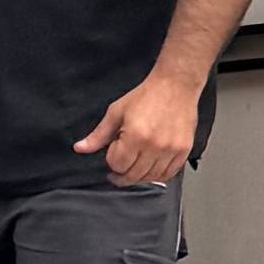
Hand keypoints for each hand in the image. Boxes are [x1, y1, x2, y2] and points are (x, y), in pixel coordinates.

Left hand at [77, 71, 200, 187]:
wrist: (176, 85)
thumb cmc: (147, 96)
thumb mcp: (116, 112)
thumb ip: (99, 135)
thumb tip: (80, 148)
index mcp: (136, 135)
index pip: (117, 165)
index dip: (111, 160)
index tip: (114, 152)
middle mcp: (155, 146)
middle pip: (133, 175)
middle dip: (122, 173)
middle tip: (120, 165)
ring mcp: (171, 149)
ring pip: (150, 177)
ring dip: (139, 175)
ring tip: (135, 164)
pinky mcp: (183, 150)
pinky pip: (169, 174)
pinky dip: (158, 175)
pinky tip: (151, 166)